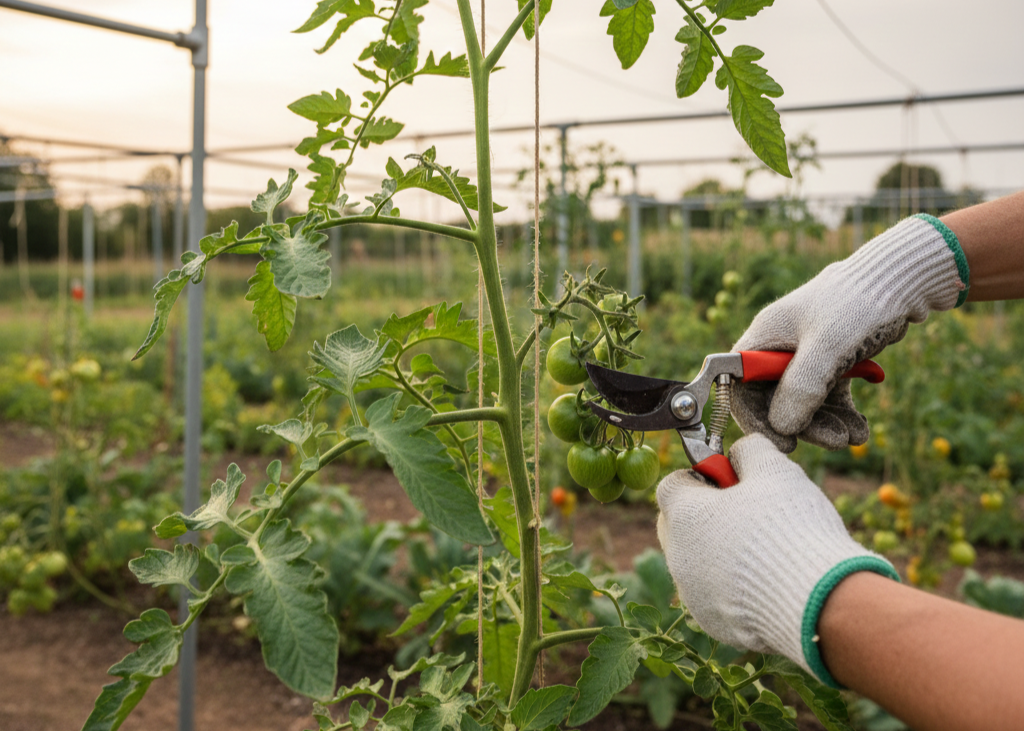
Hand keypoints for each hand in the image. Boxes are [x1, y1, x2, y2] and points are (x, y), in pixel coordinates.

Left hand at [656, 434, 896, 683]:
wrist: (818, 603)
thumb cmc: (792, 528)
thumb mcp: (775, 470)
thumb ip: (750, 451)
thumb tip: (741, 451)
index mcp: (684, 514)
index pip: (672, 484)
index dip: (703, 476)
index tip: (733, 480)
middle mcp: (677, 555)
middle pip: (678, 524)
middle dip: (706, 514)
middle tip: (748, 512)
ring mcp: (691, 592)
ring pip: (696, 560)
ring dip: (720, 550)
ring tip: (766, 548)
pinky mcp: (711, 622)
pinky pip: (714, 593)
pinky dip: (733, 584)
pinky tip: (769, 580)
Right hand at [731, 215, 967, 451]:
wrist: (902, 282)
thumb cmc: (858, 303)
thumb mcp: (827, 345)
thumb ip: (801, 386)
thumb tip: (781, 427)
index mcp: (765, 336)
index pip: (741, 384)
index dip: (755, 416)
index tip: (781, 440)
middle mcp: (780, 347)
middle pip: (775, 398)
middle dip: (804, 424)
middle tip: (833, 442)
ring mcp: (806, 355)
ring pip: (805, 402)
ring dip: (827, 424)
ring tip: (854, 438)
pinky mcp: (831, 361)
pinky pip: (828, 396)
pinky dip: (842, 414)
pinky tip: (860, 429)